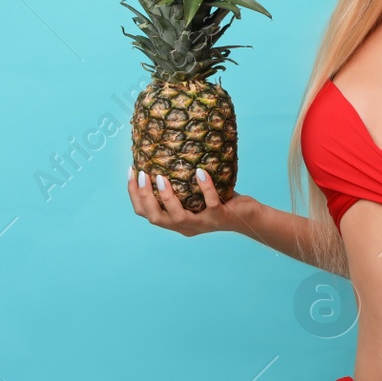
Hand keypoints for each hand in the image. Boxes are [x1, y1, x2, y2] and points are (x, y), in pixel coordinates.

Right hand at [126, 166, 259, 236]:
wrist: (249, 218)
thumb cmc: (221, 202)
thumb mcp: (196, 196)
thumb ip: (181, 185)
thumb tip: (164, 154)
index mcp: (176, 222)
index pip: (146, 214)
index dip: (135, 196)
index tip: (132, 173)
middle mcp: (186, 227)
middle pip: (155, 218)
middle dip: (144, 197)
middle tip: (142, 174)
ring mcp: (203, 223)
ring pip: (177, 216)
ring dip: (166, 197)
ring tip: (161, 177)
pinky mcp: (220, 217)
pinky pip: (210, 203)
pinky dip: (205, 187)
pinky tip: (200, 172)